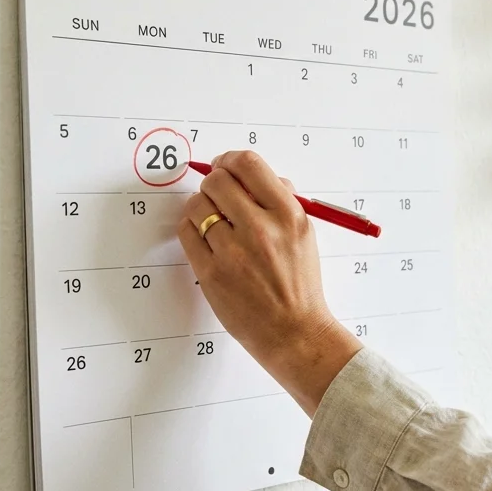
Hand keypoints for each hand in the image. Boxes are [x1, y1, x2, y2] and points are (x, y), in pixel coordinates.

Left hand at [176, 150, 360, 415]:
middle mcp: (260, 229)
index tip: (227, 165)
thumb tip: (260, 178)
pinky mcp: (211, 272)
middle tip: (218, 194)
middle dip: (214, 183)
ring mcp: (233, 251)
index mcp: (288, 215)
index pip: (249, 165)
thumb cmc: (300, 285)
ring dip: (201, 207)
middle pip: (217, 181)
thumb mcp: (305, 236)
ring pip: (197, 205)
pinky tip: (205, 237)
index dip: (231, 160)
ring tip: (213, 220)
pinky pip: (186, 232)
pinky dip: (191, 228)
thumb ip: (283, 203)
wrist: (294, 330)